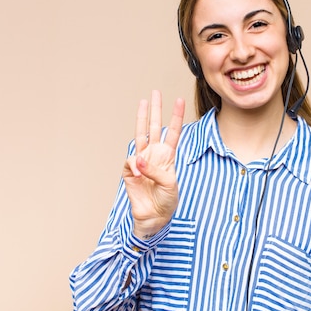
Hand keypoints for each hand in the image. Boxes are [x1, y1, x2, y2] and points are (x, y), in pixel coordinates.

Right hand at [122, 90, 184, 238]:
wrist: (154, 217)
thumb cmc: (166, 201)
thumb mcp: (169, 184)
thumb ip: (155, 170)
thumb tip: (138, 160)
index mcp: (168, 157)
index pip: (173, 132)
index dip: (176, 117)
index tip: (180, 101)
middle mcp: (154, 155)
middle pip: (154, 127)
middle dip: (156, 110)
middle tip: (155, 93)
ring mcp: (141, 162)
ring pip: (140, 135)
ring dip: (141, 118)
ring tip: (143, 102)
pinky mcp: (130, 172)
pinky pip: (131, 162)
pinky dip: (135, 166)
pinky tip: (139, 175)